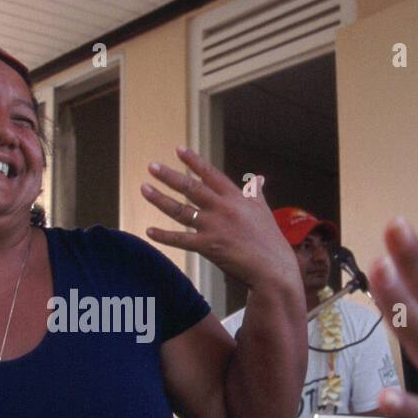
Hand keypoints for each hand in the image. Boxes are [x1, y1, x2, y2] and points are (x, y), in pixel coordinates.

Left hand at [141, 147, 298, 291]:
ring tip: (144, 188)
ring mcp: (214, 227)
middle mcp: (223, 208)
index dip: (194, 161)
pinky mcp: (208, 246)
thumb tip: (258, 178)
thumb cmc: (270, 240)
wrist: (273, 268)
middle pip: (191, 188)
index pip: (211, 174)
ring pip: (181, 210)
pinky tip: (149, 231)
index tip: (179, 149)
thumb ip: (255, 192)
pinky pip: (181, 240)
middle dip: (169, 176)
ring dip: (160, 199)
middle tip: (151, 166)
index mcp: (236, 198)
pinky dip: (164, 235)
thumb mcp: (264, 210)